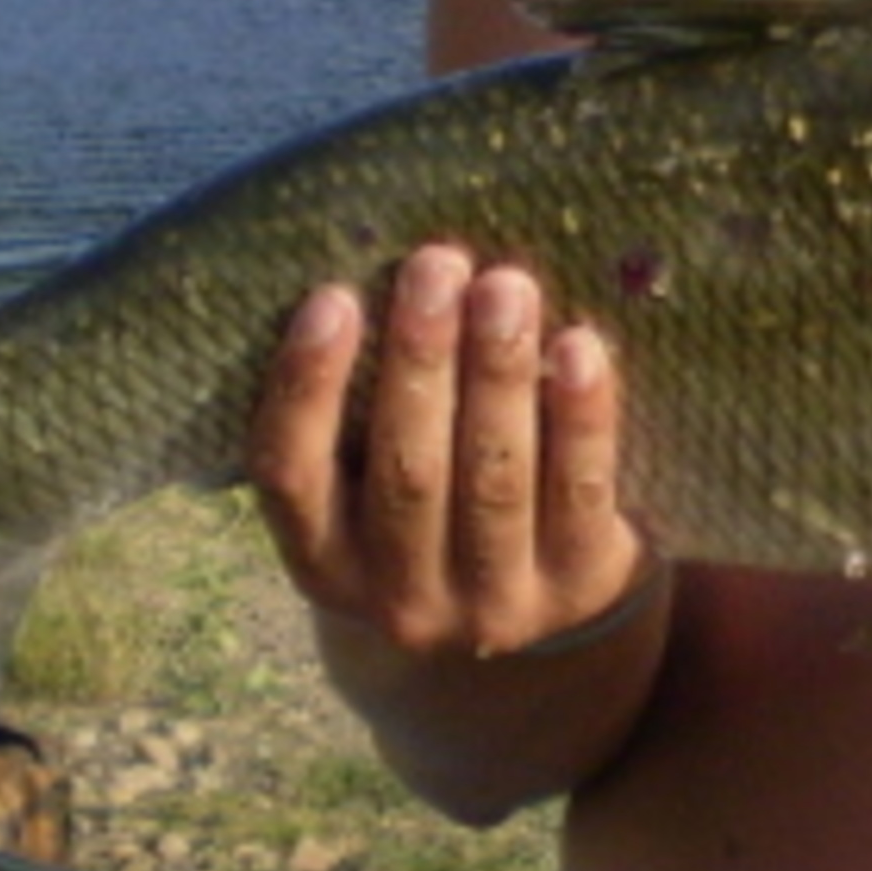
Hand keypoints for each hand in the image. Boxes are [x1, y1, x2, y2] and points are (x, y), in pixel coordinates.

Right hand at [248, 244, 650, 659]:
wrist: (535, 601)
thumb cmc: (437, 495)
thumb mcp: (374, 471)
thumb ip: (363, 398)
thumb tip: (383, 264)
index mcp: (323, 561)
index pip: (290, 473)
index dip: (306, 385)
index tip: (333, 296)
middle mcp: (399, 600)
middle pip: (406, 470)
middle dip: (421, 359)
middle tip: (437, 264)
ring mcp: (493, 607)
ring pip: (494, 480)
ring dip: (498, 373)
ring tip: (506, 286)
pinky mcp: (581, 589)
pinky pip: (580, 492)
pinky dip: (580, 416)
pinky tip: (579, 346)